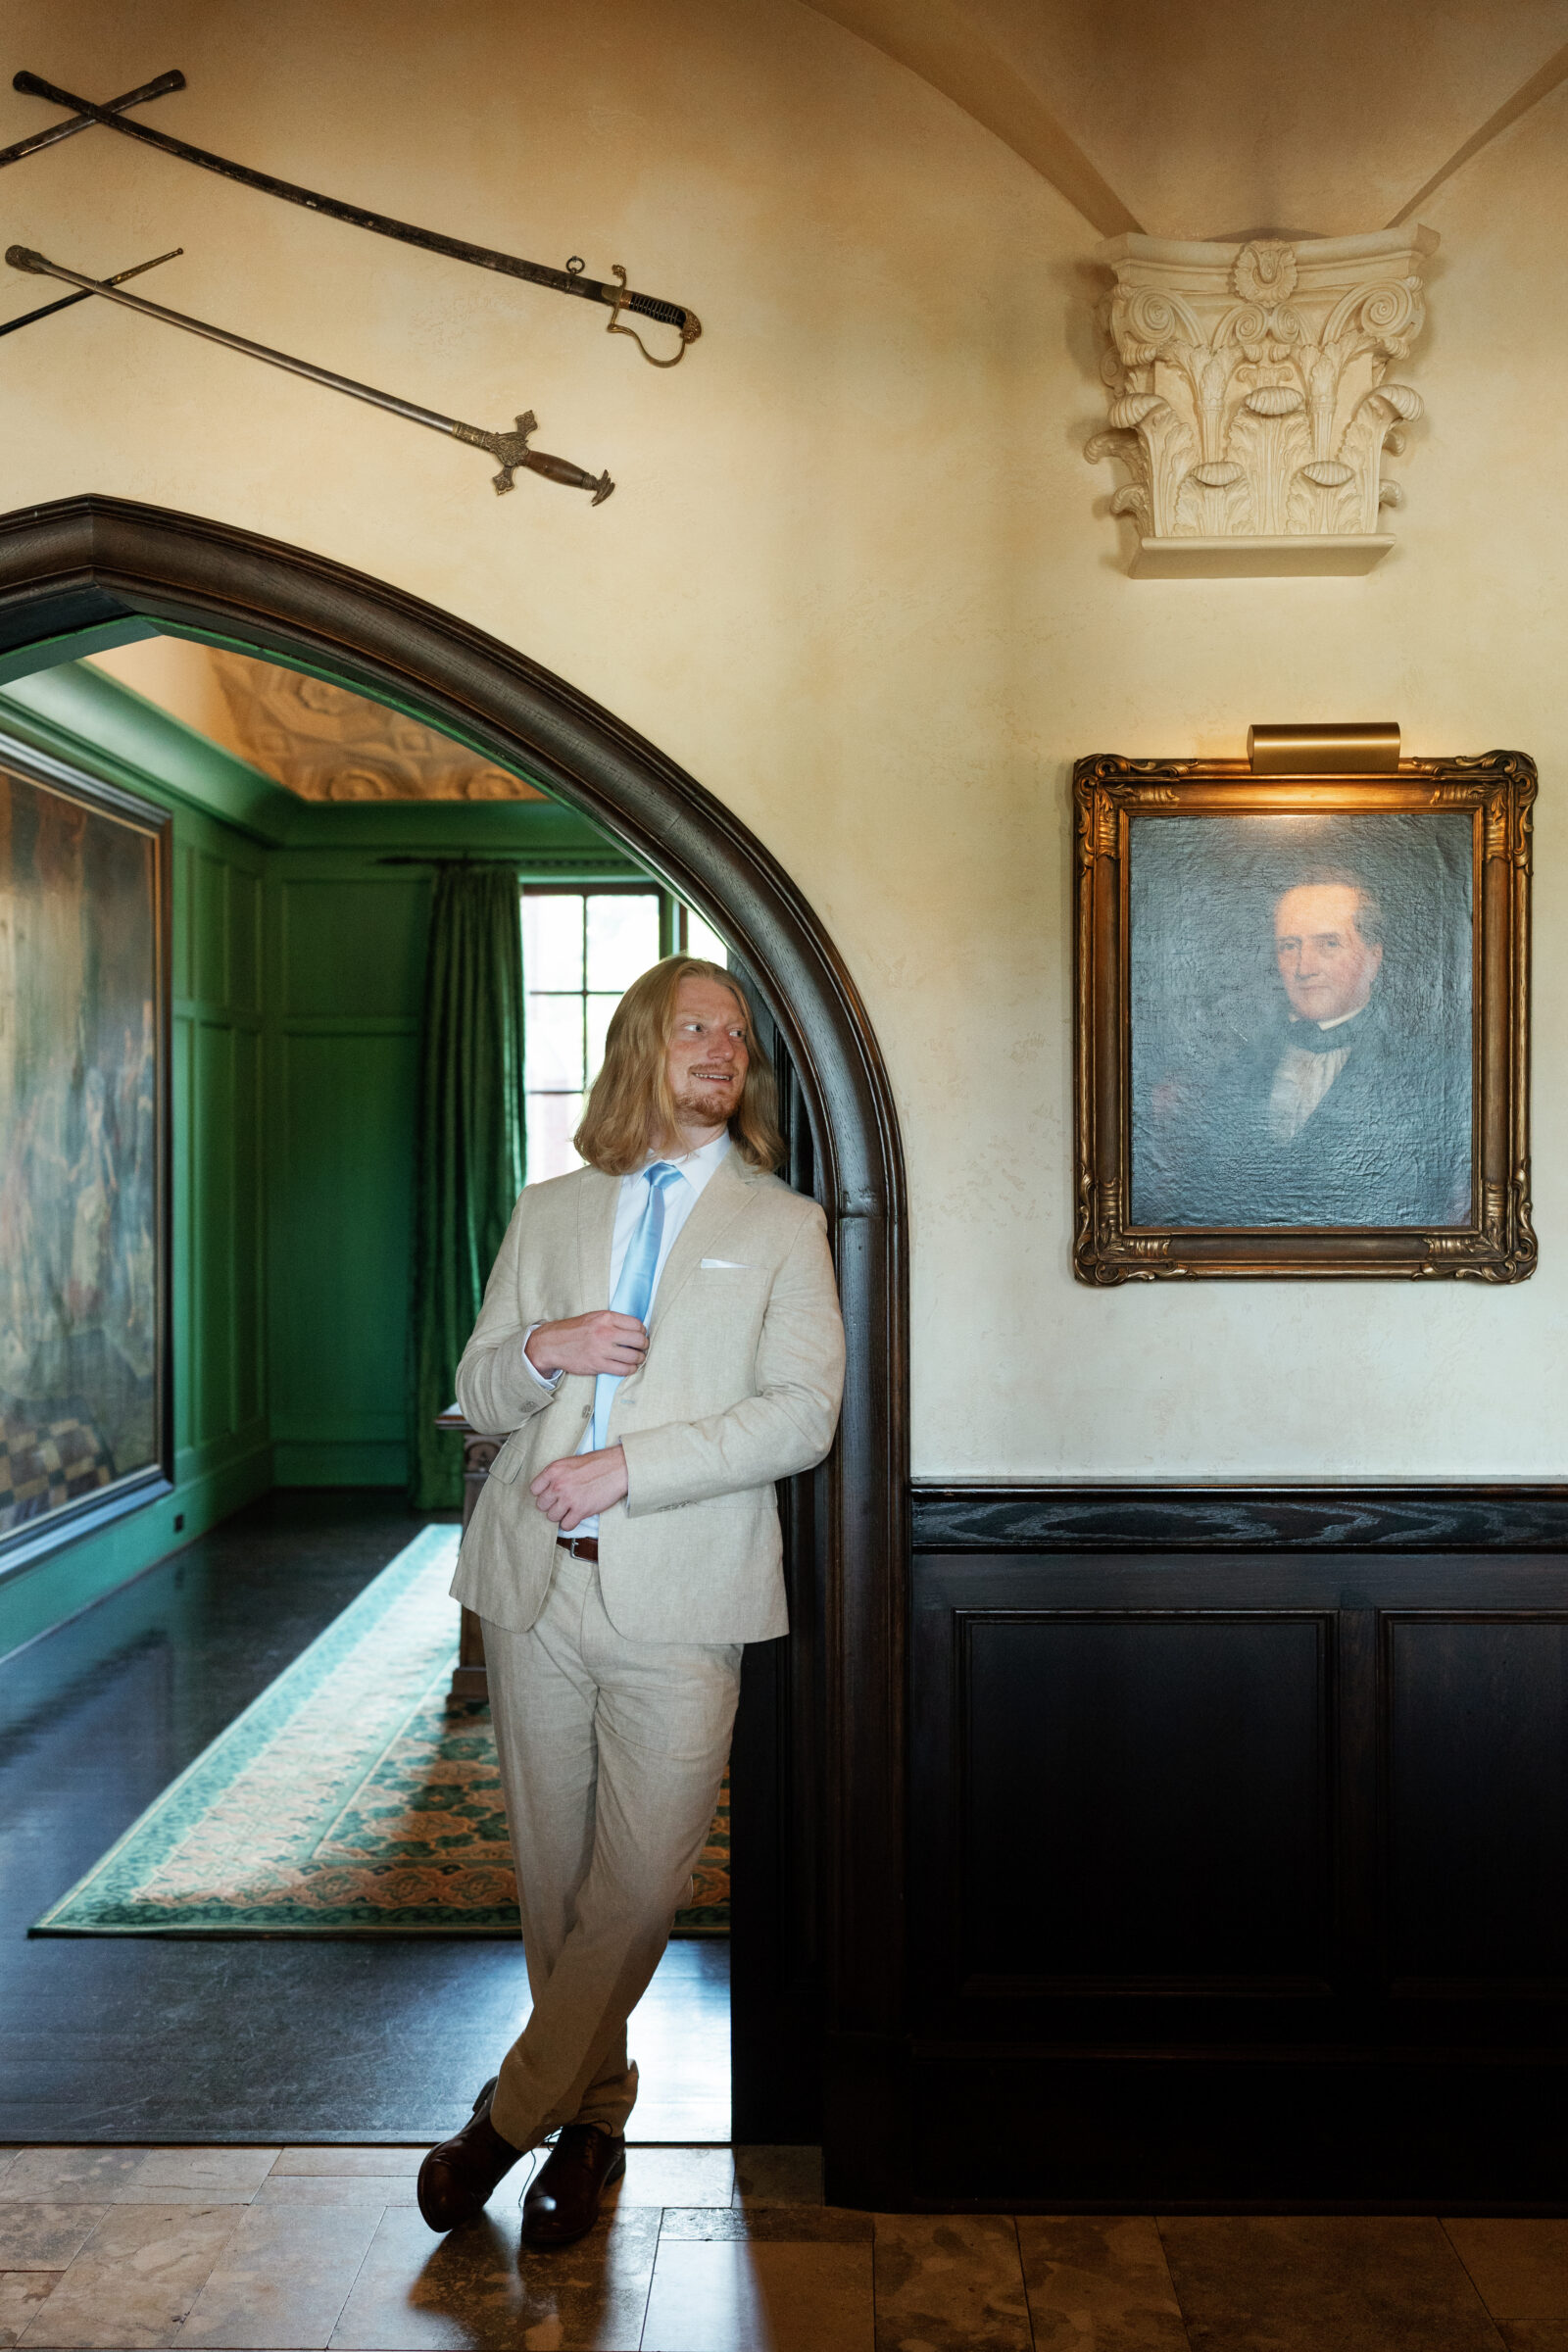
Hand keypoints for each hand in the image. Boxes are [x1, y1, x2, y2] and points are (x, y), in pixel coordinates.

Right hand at [526, 1311, 647, 1378]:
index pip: (636, 1324)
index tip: (641, 1335)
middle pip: (638, 1340)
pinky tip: (629, 1367)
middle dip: (644, 1345)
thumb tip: (634, 1329)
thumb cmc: (573, 1331)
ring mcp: (602, 1350)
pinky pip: (623, 1370)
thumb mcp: (593, 1317)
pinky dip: (630, 1369)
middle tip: (642, 1348)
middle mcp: (605, 1332)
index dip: (642, 1331)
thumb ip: (612, 1321)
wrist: (552, 1344)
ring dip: (639, 1358)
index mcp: (606, 1318)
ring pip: (633, 1356)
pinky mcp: (598, 1365)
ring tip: (637, 1358)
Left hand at [530, 1445, 628, 1530]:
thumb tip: (548, 1489)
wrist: (618, 1468)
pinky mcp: (580, 1510)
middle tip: (562, 1502)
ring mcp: (569, 1498)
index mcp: (554, 1470)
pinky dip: (570, 1523)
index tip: (550, 1494)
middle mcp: (558, 1485)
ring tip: (570, 1509)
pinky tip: (576, 1516)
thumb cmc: (597, 1464)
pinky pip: (566, 1525)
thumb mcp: (570, 1463)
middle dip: (551, 1505)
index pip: (534, 1489)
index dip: (542, 1493)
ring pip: (552, 1517)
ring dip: (560, 1515)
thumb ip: (557, 1475)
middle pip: (541, 1505)